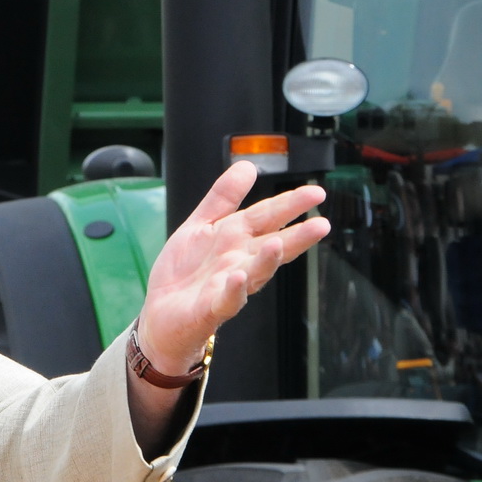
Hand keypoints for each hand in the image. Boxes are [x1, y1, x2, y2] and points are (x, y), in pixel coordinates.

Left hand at [134, 162, 328, 376]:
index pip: (268, 217)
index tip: (317, 193)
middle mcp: (239, 261)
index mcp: (236, 238)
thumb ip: (223, 197)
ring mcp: (228, 286)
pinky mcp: (211, 308)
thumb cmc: (184, 273)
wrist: (160, 315)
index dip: (291, 204)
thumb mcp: (200, 224)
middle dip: (296, 236)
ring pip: (255, 273)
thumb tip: (248, 165)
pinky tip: (239, 277)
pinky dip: (234, 290)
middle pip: (271, 245)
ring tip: (278, 245)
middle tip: (321, 225)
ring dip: (267, 261)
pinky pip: (226, 299)